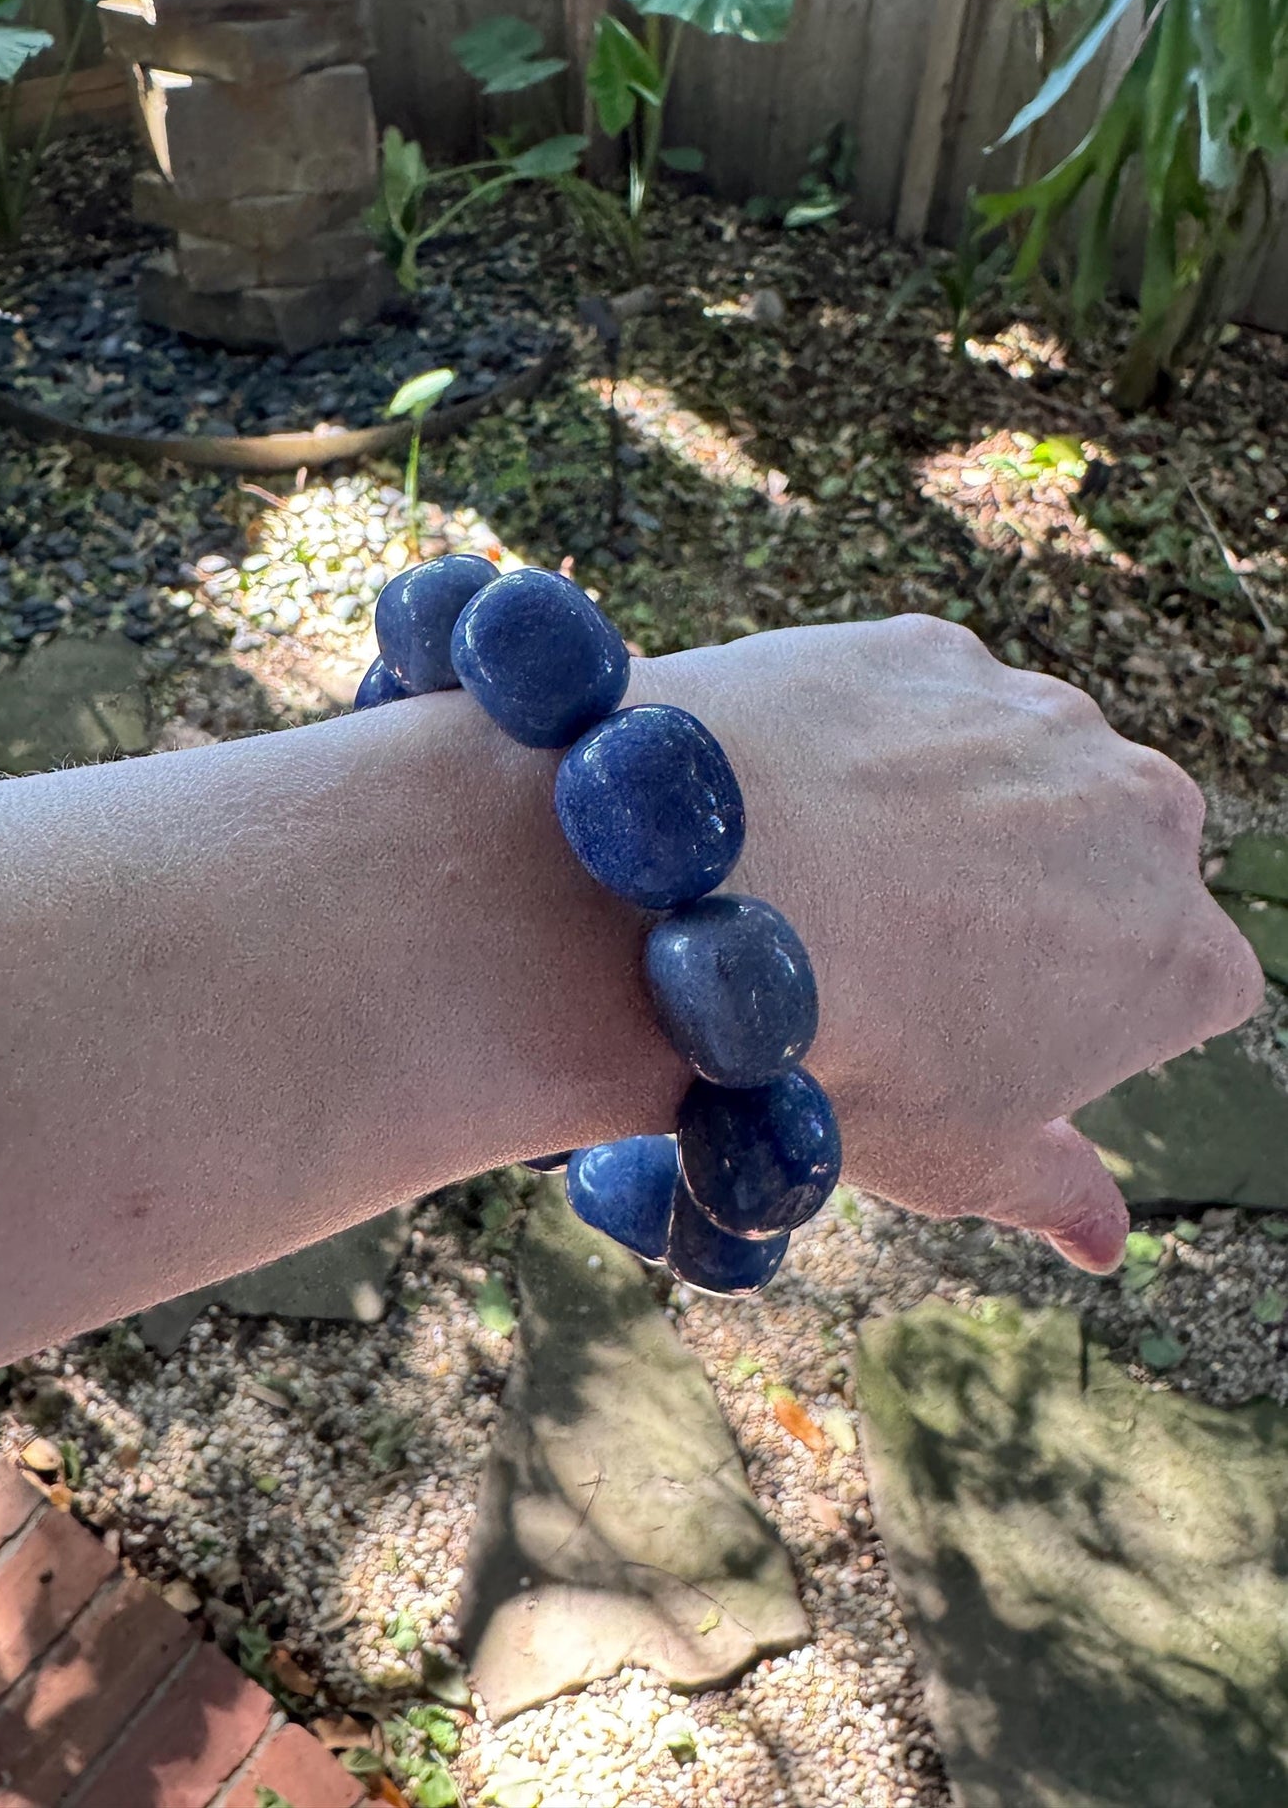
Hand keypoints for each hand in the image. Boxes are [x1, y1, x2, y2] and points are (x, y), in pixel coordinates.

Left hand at [635, 616, 1261, 1271]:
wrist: (703, 897)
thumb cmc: (845, 1053)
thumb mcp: (956, 1160)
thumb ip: (1053, 1189)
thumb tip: (1100, 1238)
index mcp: (1183, 955)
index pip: (1180, 988)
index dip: (1088, 1016)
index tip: (994, 1034)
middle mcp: (1147, 811)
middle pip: (1115, 862)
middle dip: (1043, 902)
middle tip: (917, 956)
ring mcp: (1039, 713)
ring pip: (1020, 770)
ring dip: (962, 812)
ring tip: (845, 875)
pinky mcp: (932, 648)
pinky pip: (919, 702)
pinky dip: (874, 741)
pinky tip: (800, 798)